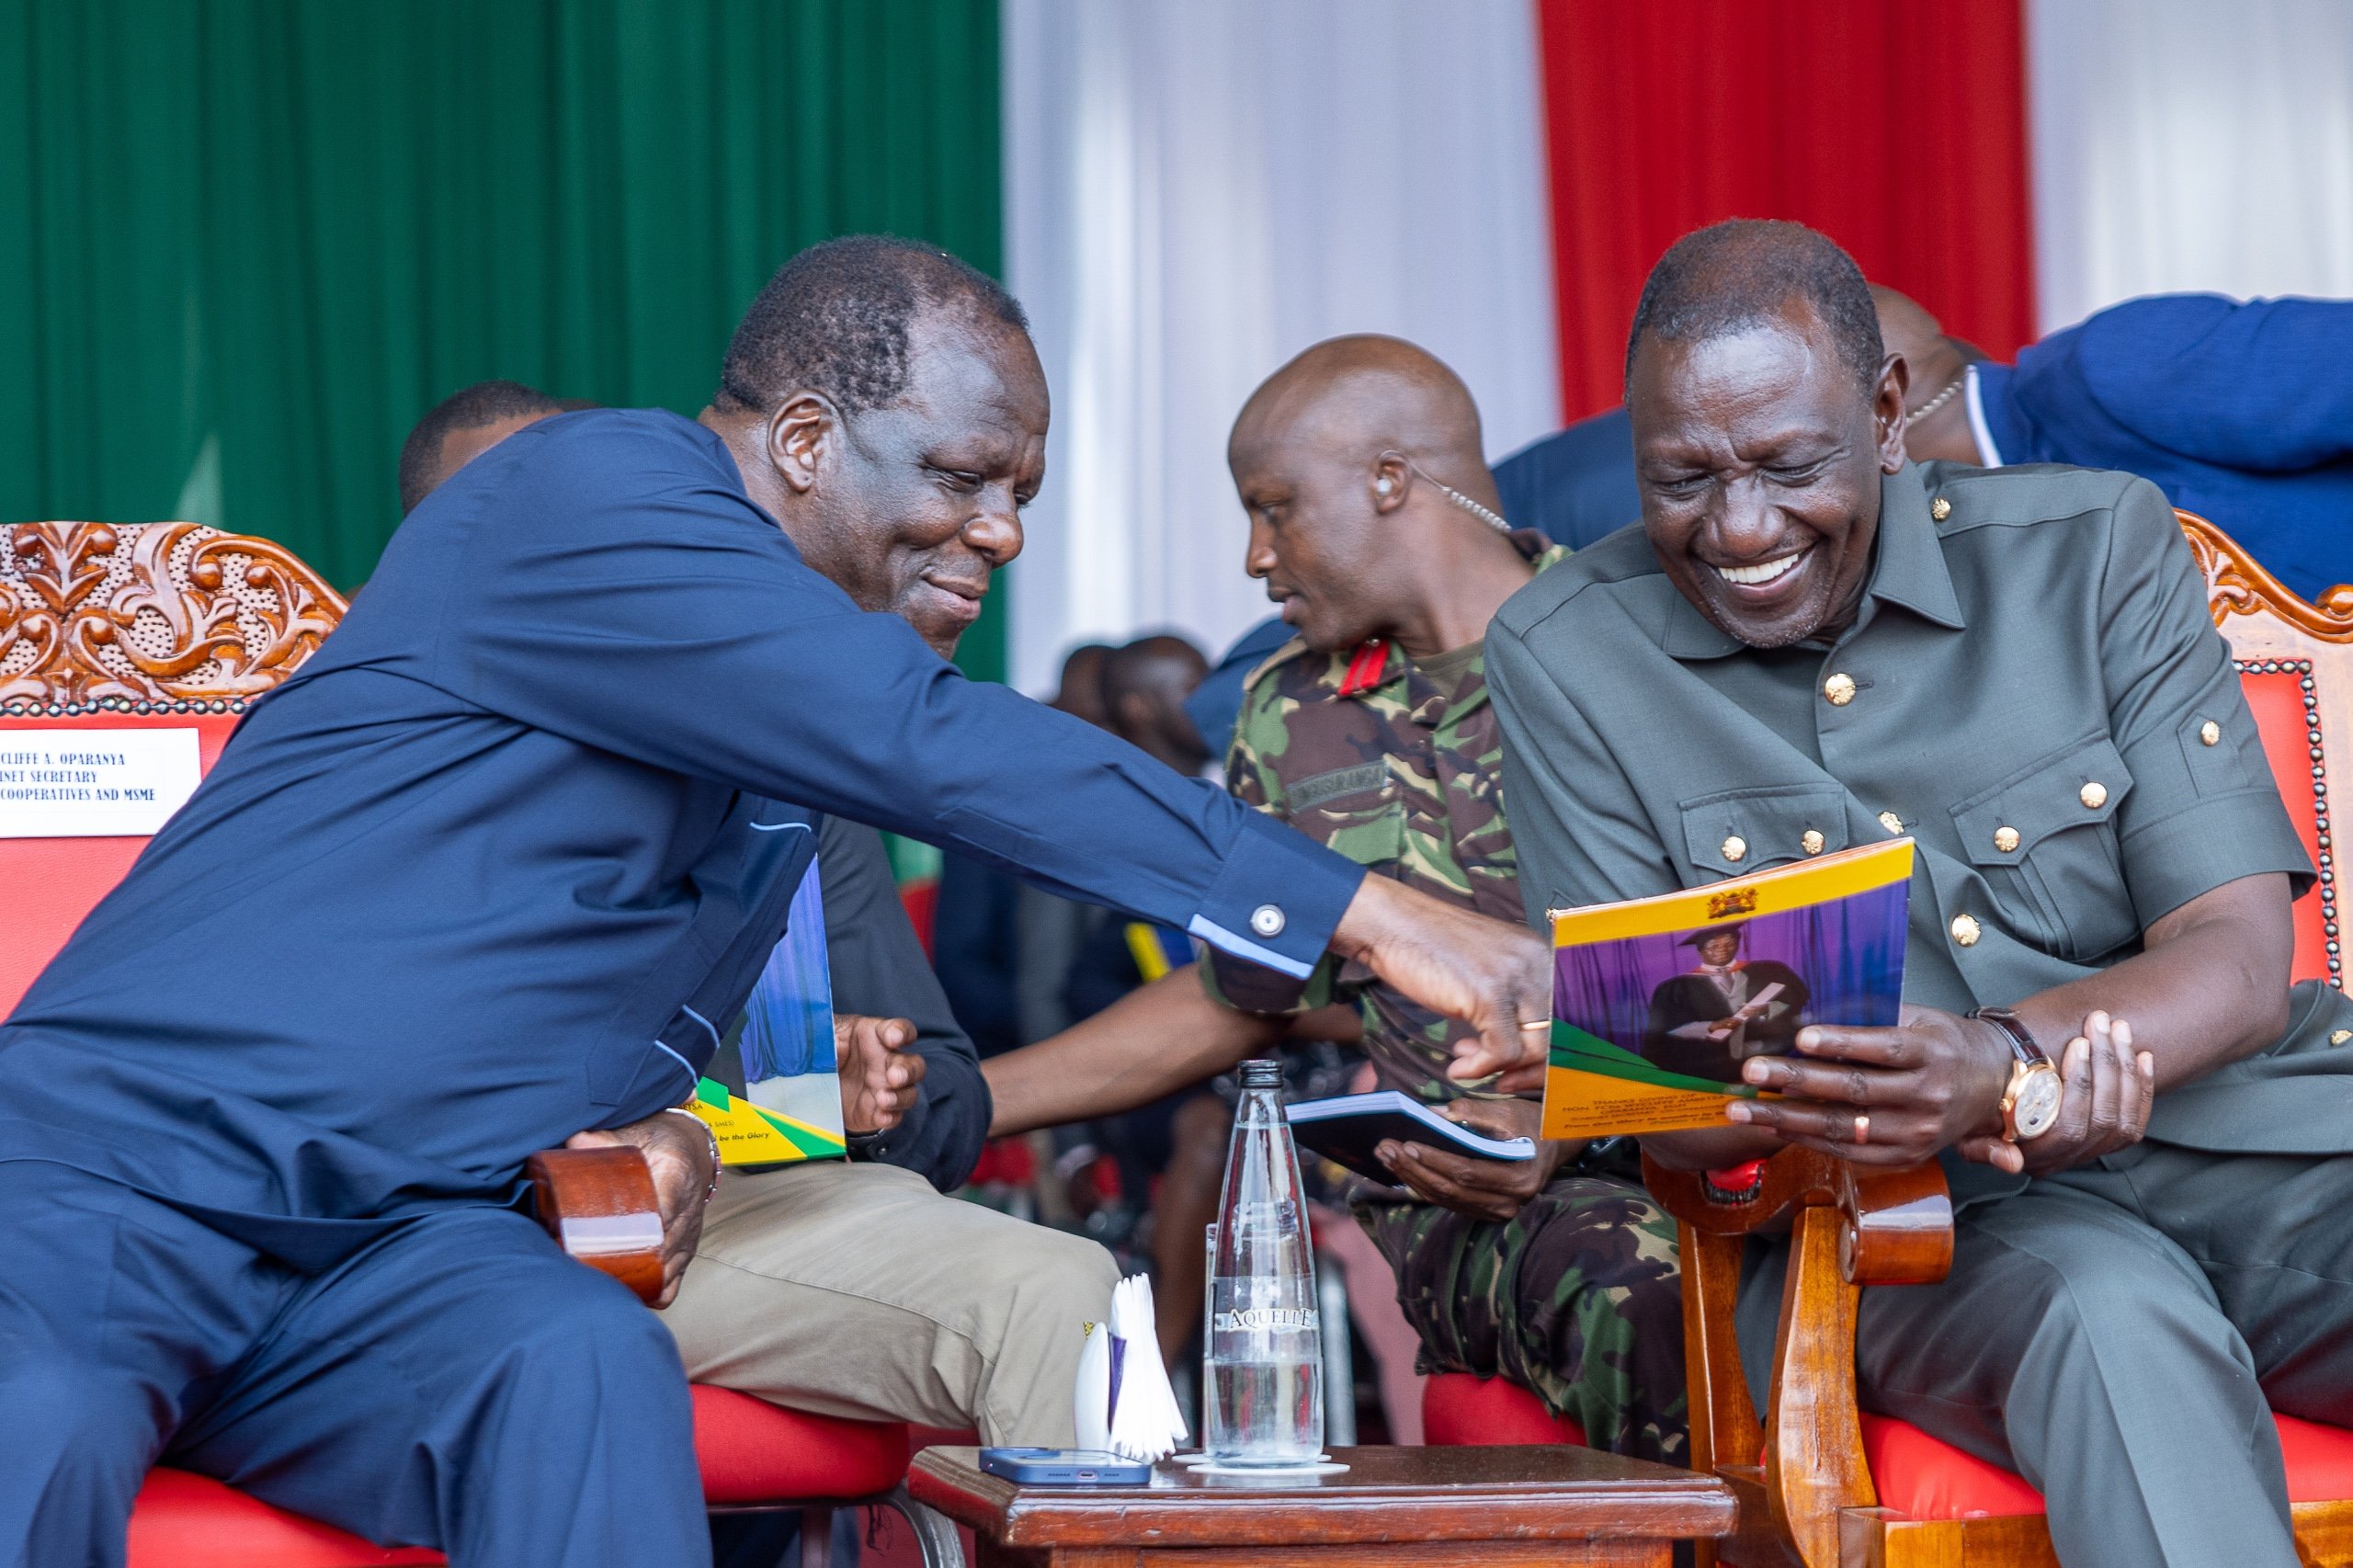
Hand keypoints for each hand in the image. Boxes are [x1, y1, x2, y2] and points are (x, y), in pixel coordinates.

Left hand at [565, 1109, 714, 1307]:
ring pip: (667, 1272)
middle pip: (663, 1248)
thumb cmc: (660, 1141)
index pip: (667, 1208)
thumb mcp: (637, 1132)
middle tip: (589, 1265)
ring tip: (600, 1281)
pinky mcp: (684, 1254)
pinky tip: (623, 1289)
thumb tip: (574, 1144)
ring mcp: (689, 1237)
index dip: (643, 1228)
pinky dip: (649, 1293)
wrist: (691, 1149)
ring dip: (636, 1279)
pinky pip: (672, 1286)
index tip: (614, 1239)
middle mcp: (689, 1211)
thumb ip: (604, 1140)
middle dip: (630, 1260)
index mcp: (678, 1174)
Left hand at [835, 1013, 925, 1133]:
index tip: (893, 1038)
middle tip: (894, 1076)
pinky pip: (894, 1116)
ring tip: (883, 1099)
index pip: (900, 1030)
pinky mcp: (880, 1112)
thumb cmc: (828, 1052)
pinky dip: (890, 1117)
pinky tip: (881, 1116)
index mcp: (876, 1036)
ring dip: (900, 1096)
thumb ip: (827, 1038)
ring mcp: (887, 1088)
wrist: (818, 1085)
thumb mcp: (824, 1038)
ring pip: (909, 1092)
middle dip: (907, 1070)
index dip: (901, 1032)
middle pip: (913, 1064)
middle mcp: (887, 1062)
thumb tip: (831, 1045)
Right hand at [1331, 876, 1552, 1092]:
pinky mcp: (1489, 995)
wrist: (1391, 924)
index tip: (1519, 1070)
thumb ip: (1509, 997)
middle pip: (1557, 1035)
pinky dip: (1480, 1069)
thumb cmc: (1430, 946)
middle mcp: (1536, 963)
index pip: (1567, 1017)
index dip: (1547, 1053)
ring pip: (1534, 1048)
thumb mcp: (1485, 967)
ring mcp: (1514, 977)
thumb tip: (1521, 1047)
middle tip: (1502, 1081)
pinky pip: (1502, 1052)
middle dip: (1530, 1069)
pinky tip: (1457, 1067)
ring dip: (1503, 1070)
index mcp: (1540, 954)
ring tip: (1469, 1066)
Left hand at [1374, 1098, 1573, 1221]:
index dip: (1434, 1159)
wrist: (1555, 1145)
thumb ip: (1473, 1111)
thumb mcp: (1509, 1110)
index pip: (1467, 1172)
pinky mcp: (1487, 1212)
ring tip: (1386, 1156)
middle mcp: (1510, 1202)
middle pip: (1452, 1190)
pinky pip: (1450, 1202)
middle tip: (1384, 1149)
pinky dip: (1424, 1186)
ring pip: (1446, 1199)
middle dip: (1414, 1168)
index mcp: (1519, 1177)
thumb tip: (1434, 1114)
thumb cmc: (1532, 1123)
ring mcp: (1499, 1212)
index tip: (1406, 1143)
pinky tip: (1404, 1169)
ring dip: (1412, 1178)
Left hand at [1722, 1003, 2011, 1167]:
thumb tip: (1811, 1011)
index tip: (1800, 1037)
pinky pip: (1849, 1151)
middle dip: (1797, 1080)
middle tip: (1752, 1071)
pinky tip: (1774, 1126)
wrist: (1995, 1086)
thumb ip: (1874, 1018)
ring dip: (1788, 1118)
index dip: (1841, 1043)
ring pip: (1844, 1127)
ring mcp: (1916, 1132)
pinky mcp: (1905, 1156)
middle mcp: (1927, 1096)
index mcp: (1932, 1053)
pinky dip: (1808, 1139)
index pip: (1882, 1048)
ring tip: (1742, 1110)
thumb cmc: (1945, 1042)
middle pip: (1856, 1089)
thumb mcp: (1921, 1019)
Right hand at [1955, 1010, 2151, 1175]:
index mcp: (2035, 1156)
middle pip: (2102, 1118)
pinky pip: (2137, 1119)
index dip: (2081, 1085)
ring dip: (2123, 1068)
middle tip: (2100, 1023)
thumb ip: (1983, 1148)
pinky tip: (2141, 1056)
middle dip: (2106, 1064)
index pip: (2070, 1127)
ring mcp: (2091, 1152)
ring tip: (2117, 1028)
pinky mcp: (2111, 1142)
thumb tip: (2011, 1161)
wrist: (1995, 1113)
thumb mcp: (1967, 1133)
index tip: (2078, 1043)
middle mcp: (2066, 1160)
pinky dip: (2142, 1086)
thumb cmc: (1978, 1114)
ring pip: (2123, 1118)